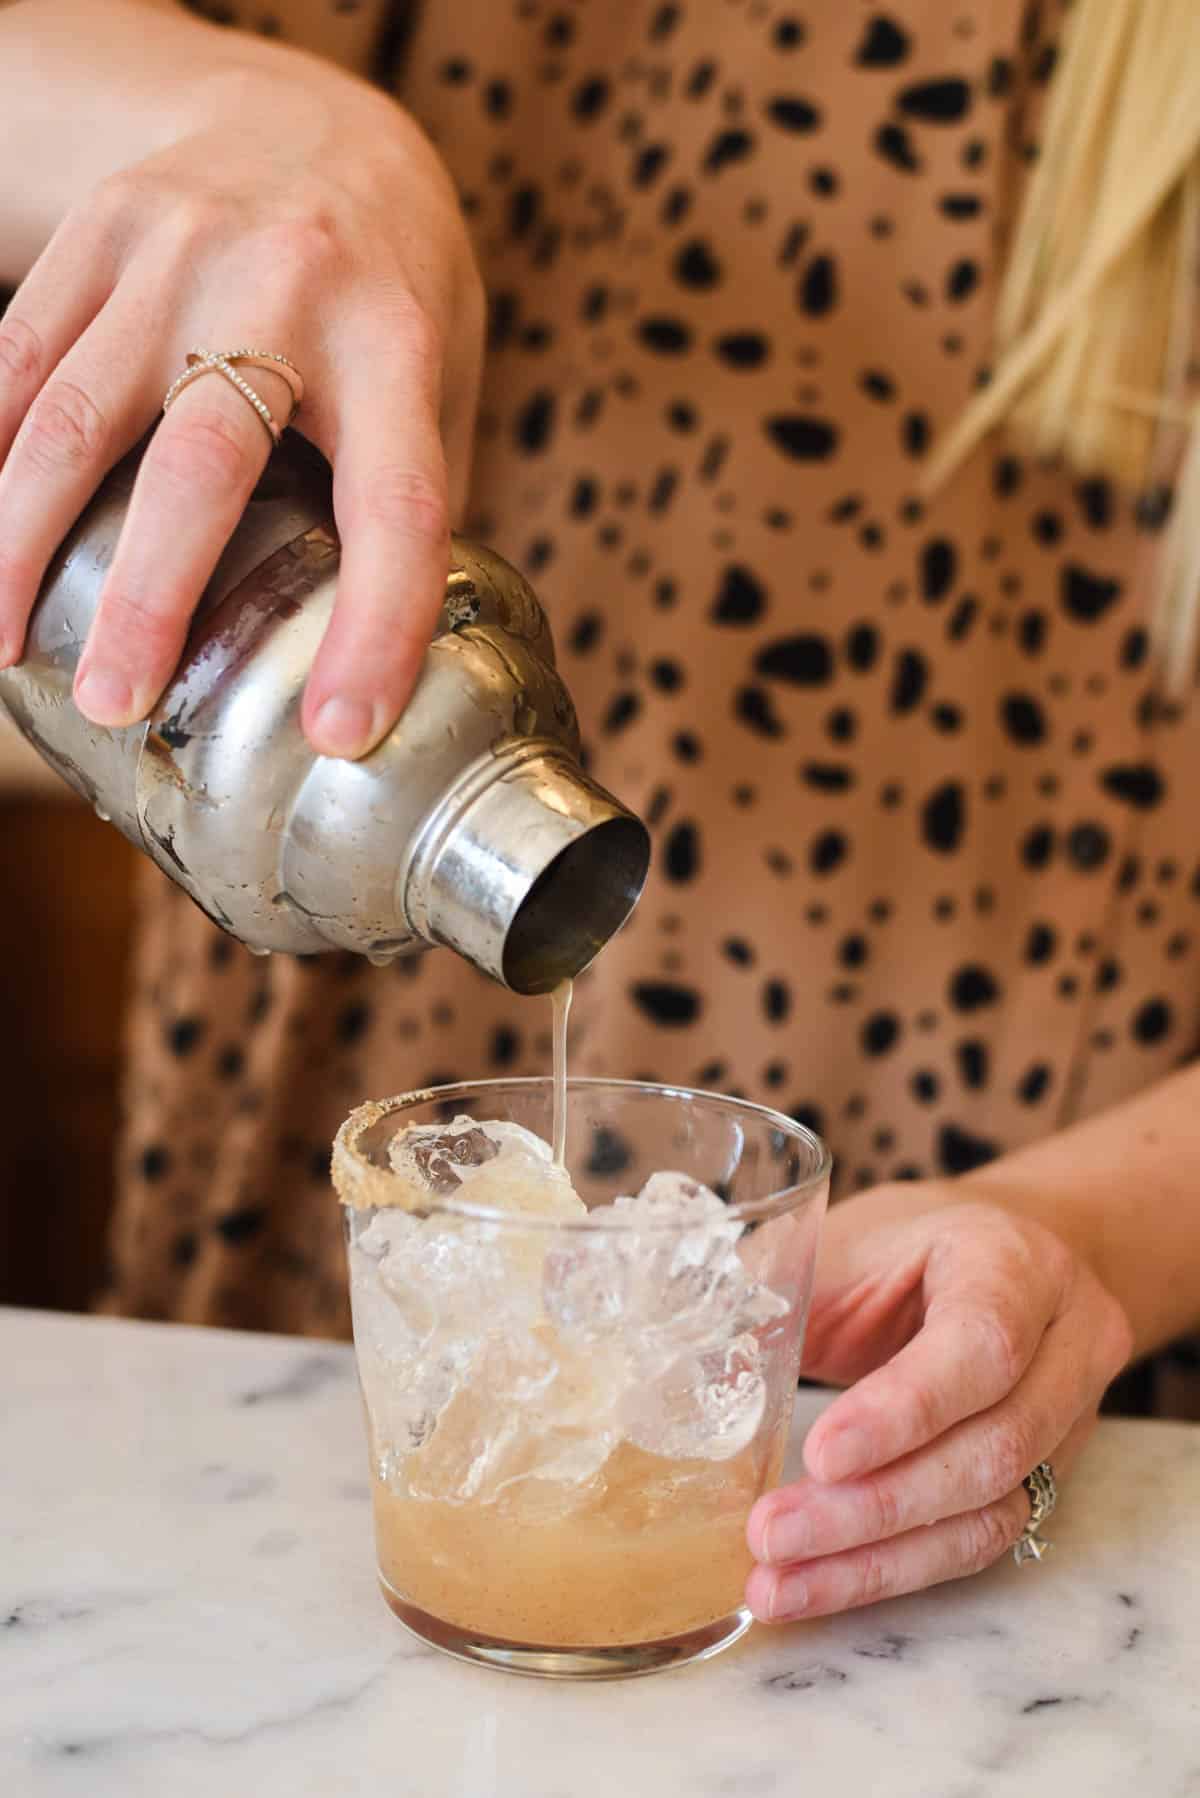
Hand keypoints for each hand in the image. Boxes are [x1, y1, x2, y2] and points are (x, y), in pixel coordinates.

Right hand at [0, 42, 483, 758]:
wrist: (308, 121)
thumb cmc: (387, 282)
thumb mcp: (442, 371)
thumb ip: (415, 491)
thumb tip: (398, 646)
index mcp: (396, 341)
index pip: (398, 502)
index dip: (375, 626)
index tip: (341, 729)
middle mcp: (283, 288)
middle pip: (205, 459)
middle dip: (152, 595)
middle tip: (117, 700)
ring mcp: (176, 251)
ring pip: (77, 410)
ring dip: (24, 539)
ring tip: (4, 644)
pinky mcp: (99, 234)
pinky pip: (21, 356)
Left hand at [746, 1189, 1132, 1621]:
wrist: (1003, 1253)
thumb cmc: (908, 1244)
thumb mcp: (842, 1240)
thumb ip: (772, 1295)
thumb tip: (675, 1373)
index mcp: (1012, 1262)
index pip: (981, 1346)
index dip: (903, 1410)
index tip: (818, 1455)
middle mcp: (1065, 1341)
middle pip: (990, 1447)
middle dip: (874, 1505)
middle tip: (770, 1535)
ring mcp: (1067, 1417)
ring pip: (988, 1511)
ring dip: (874, 1558)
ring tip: (776, 1582)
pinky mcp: (1044, 1477)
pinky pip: (977, 1541)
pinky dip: (891, 1570)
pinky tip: (815, 1586)